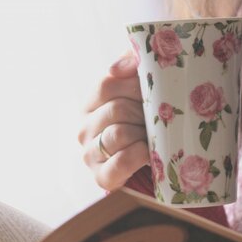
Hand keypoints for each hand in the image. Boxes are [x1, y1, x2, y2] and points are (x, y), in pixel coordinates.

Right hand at [78, 52, 147, 190]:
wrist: (152, 163)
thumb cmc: (146, 122)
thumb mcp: (141, 90)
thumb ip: (133, 64)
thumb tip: (118, 67)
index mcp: (90, 104)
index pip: (107, 84)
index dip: (135, 85)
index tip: (153, 90)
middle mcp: (84, 129)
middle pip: (117, 109)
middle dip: (143, 112)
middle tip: (157, 117)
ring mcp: (90, 155)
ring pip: (119, 133)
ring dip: (143, 134)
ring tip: (153, 135)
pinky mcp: (102, 177)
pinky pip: (121, 162)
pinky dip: (139, 156)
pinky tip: (148, 153)